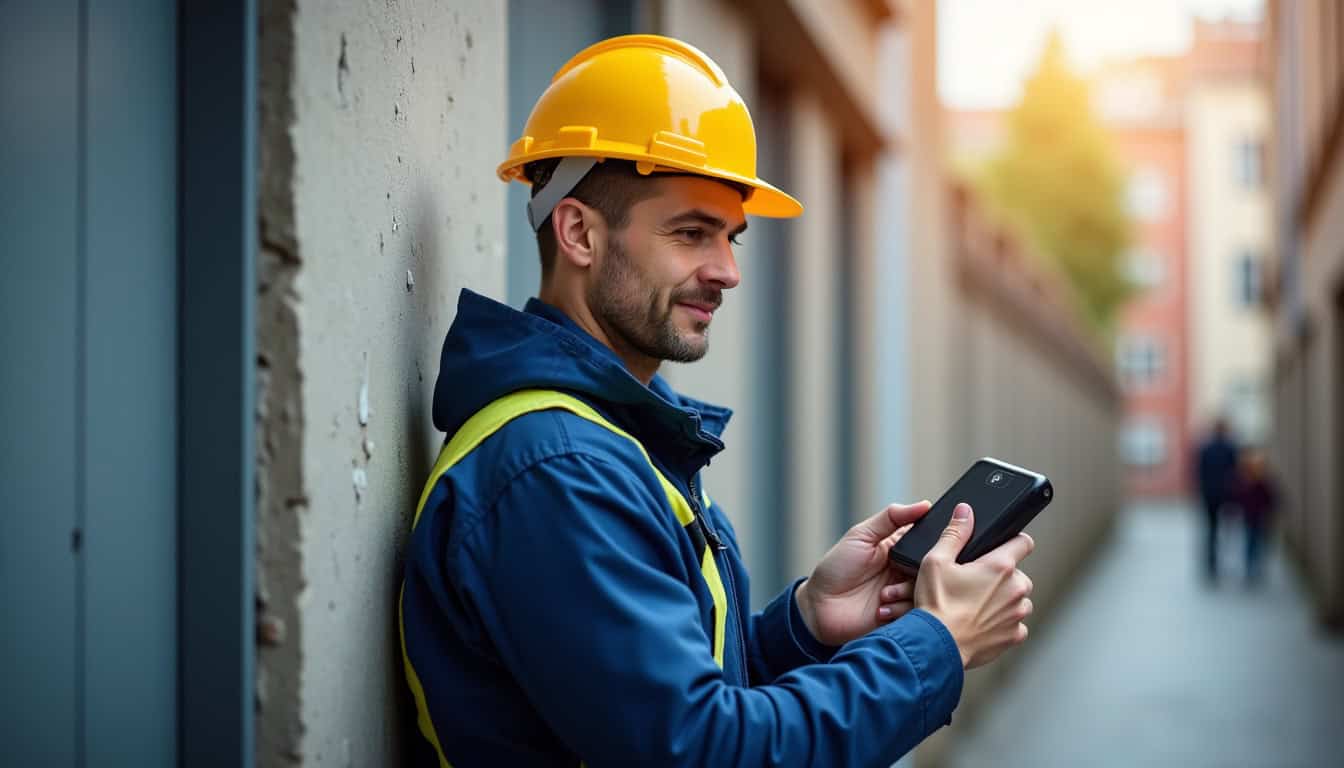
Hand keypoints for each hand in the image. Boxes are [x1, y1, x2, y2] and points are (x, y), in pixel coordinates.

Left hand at [795, 501, 932, 646]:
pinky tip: (880, 609)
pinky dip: (899, 609)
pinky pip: (916, 612)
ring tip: (883, 594)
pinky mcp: (902, 615)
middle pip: (933, 569)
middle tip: (900, 572)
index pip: (929, 543)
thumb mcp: (861, 536)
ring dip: (905, 592)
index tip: (937, 543)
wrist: (819, 607)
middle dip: (922, 571)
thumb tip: (923, 505)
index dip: (935, 543)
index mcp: (900, 549)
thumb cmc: (836, 568)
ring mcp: (905, 594)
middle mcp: (906, 571)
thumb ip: (891, 518)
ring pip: (927, 591)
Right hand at [913, 503, 1034, 668]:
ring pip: (1017, 599)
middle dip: (1000, 576)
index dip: (1012, 540)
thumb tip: (966, 511)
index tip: (1002, 546)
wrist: (936, 646)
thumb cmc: (936, 605)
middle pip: (1017, 573)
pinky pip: (1014, 624)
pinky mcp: (1014, 635)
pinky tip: (979, 622)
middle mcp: (1016, 589)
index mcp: (1000, 566)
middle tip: (973, 582)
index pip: (1023, 542)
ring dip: (1002, 599)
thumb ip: (955, 533)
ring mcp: (1017, 614)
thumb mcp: (936, 561)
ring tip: (974, 604)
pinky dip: (1001, 623)